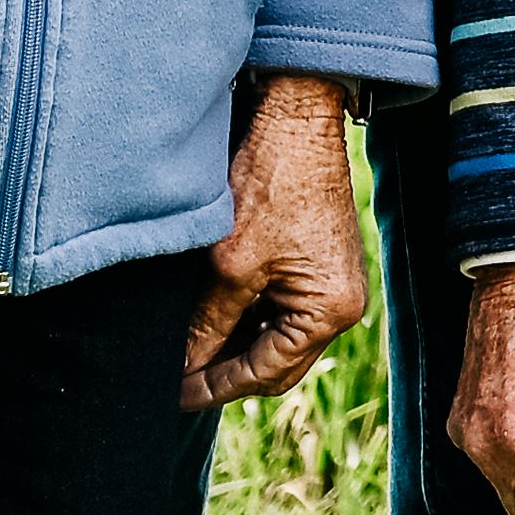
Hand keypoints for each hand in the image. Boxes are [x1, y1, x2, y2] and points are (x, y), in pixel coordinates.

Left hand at [182, 73, 372, 410]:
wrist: (297, 120)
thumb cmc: (271, 184)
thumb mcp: (229, 265)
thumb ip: (206, 326)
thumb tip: (182, 368)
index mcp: (329, 311)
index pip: (264, 373)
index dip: (213, 386)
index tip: (172, 395)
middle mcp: (342, 305)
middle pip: (277, 364)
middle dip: (226, 372)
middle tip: (177, 380)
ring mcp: (334, 284)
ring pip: (278, 338)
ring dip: (236, 346)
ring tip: (188, 349)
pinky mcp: (321, 265)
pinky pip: (284, 311)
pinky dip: (249, 319)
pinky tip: (213, 318)